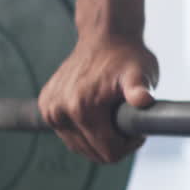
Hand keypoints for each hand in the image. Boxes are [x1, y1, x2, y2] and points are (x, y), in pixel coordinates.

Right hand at [38, 34, 158, 163]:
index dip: (128, 145)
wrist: (104, 37)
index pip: (108, 152)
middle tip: (126, 118)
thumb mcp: (140, 72)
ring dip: (99, 137)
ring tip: (112, 114)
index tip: (137, 127)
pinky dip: (85, 129)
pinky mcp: (46, 106)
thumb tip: (144, 99)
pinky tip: (98, 111)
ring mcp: (50, 110)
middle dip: (114, 142)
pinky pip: (69, 134)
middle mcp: (60, 112)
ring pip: (80, 146)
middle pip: (93, 153)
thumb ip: (140, 88)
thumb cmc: (127, 56)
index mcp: (81, 109)